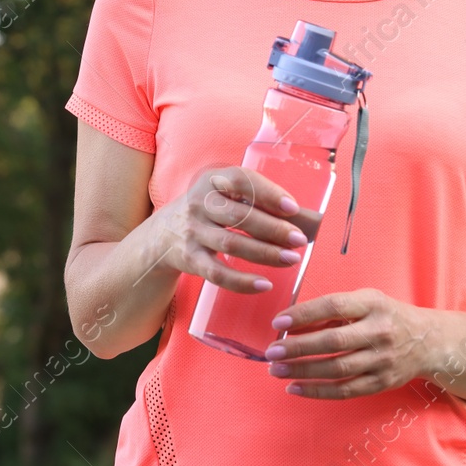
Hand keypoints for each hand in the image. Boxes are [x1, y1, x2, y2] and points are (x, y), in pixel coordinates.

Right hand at [151, 165, 316, 295]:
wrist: (163, 235)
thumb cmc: (208, 212)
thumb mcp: (223, 196)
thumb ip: (255, 202)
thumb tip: (303, 219)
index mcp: (211, 181)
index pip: (240, 180)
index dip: (267, 192)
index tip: (292, 207)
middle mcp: (198, 203)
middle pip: (238, 216)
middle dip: (273, 229)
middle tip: (299, 240)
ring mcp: (192, 231)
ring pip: (231, 244)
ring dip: (265, 253)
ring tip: (291, 259)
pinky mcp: (189, 258)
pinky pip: (217, 273)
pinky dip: (242, 282)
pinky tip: (264, 284)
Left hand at [263, 289, 434, 398]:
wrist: (428, 341)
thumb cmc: (385, 315)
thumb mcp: (365, 300)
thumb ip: (333, 310)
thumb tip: (292, 323)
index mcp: (373, 304)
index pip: (334, 306)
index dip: (304, 314)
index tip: (278, 322)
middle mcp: (380, 332)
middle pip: (334, 342)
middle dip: (298, 348)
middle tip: (271, 352)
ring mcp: (382, 360)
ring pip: (337, 369)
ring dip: (302, 371)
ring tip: (276, 370)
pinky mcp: (382, 383)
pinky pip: (345, 390)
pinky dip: (317, 391)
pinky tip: (295, 388)